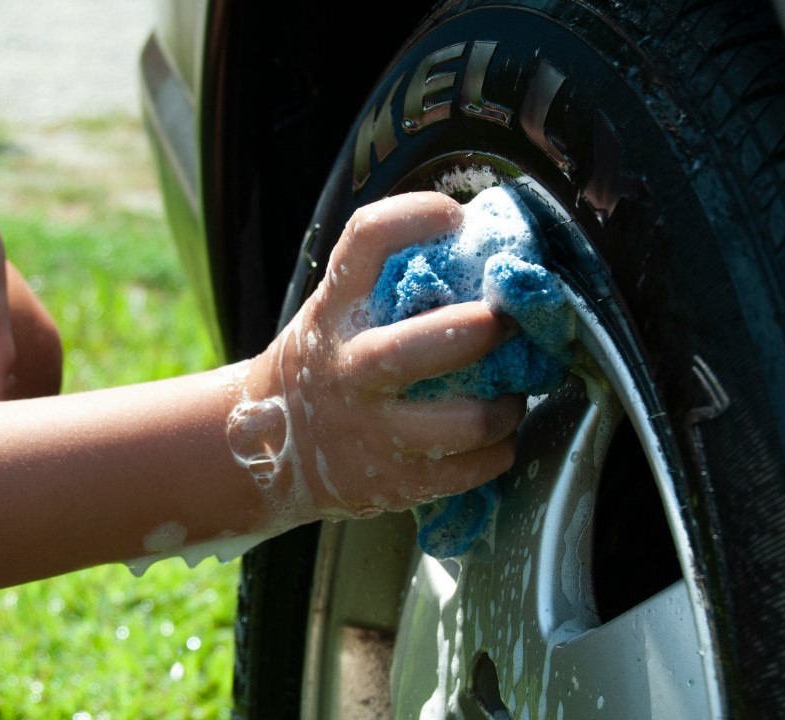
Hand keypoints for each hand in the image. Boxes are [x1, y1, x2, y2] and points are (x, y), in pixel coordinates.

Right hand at [240, 192, 524, 521]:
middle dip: (478, 332)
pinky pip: (472, 469)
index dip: (415, 216)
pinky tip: (496, 436)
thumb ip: (389, 285)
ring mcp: (371, 433)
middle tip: (509, 322)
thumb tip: (480, 238)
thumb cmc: (327, 365)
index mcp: (335, 313)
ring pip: (462, 423)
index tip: (454, 217)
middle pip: (412, 350)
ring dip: (506, 406)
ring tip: (511, 396)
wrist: (273, 452)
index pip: (365, 241)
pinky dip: (501, 449)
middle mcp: (348, 371)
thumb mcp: (337, 315)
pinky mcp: (394, 484)